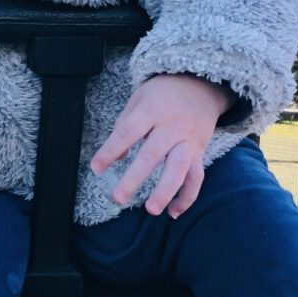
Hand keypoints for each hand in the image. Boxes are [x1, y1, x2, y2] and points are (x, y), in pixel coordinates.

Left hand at [89, 74, 233, 218]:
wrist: (201, 84)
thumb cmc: (162, 93)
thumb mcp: (139, 99)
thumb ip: (125, 126)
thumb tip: (116, 158)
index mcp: (151, 111)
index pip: (127, 133)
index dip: (110, 151)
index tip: (95, 168)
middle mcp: (171, 127)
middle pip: (151, 155)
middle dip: (134, 179)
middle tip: (117, 198)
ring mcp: (187, 141)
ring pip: (179, 169)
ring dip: (165, 191)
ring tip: (151, 210)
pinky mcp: (199, 151)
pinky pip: (196, 177)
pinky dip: (187, 197)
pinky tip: (173, 213)